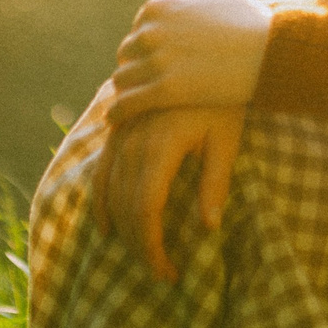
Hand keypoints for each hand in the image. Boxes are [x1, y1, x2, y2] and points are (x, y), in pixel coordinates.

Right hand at [93, 103, 244, 282]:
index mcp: (160, 147)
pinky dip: (100, 201)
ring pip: (110, 192)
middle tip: (161, 271)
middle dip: (139, 246)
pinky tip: (106, 225)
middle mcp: (133, 141)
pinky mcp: (119, 128)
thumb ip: (215, 183)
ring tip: (142, 254)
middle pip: (125, 207)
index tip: (168, 272)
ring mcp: (121, 133)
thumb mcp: (227, 139)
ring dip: (122, 229)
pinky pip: (101, 170)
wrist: (208, 55)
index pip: (145, 211)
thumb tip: (209, 228)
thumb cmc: (225, 99)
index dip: (151, 247)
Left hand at [107, 0, 273, 123]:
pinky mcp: (166, 90)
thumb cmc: (251, 21)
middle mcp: (153, 30)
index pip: (139, 26)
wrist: (272, 53)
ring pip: (123, 78)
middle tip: (142, 81)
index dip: (145, 43)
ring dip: (125, 89)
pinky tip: (116, 119)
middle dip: (134, 65)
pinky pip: (128, 103)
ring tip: (130, 101)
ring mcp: (158, 61)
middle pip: (127, 52)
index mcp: (162, 5)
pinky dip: (117, 111)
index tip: (151, 58)